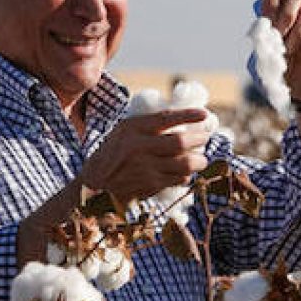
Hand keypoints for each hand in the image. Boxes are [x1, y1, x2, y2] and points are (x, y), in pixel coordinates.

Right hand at [80, 109, 210, 199]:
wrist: (95, 184)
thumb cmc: (115, 152)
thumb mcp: (125, 130)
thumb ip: (149, 124)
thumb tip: (185, 119)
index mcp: (133, 128)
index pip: (166, 118)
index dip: (188, 116)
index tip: (204, 115)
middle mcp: (139, 147)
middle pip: (180, 143)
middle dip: (200, 139)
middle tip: (205, 137)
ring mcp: (145, 168)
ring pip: (184, 164)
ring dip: (199, 161)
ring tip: (201, 158)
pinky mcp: (150, 185)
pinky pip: (179, 179)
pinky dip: (186, 175)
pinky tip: (185, 172)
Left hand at [261, 0, 300, 101]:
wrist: (300, 79)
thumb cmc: (280, 63)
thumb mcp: (265, 53)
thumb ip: (262, 40)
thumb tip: (262, 33)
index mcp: (277, 7)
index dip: (271, 1)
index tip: (268, 23)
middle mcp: (296, 7)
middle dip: (287, 14)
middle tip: (279, 36)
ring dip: (297, 32)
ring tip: (289, 50)